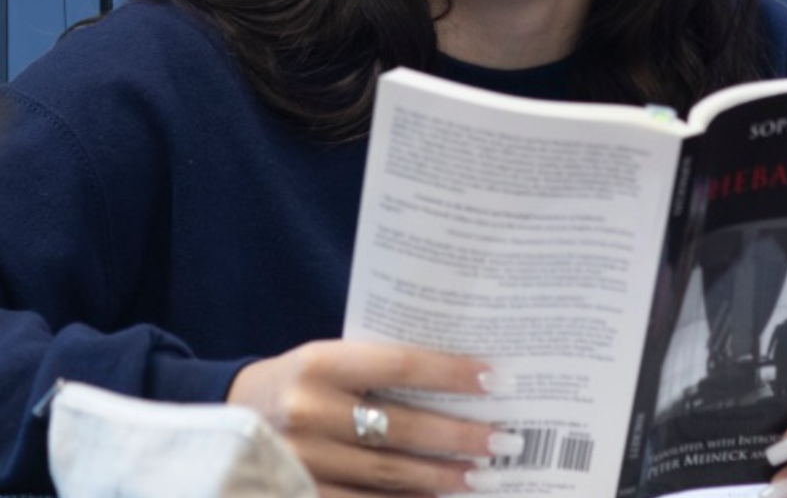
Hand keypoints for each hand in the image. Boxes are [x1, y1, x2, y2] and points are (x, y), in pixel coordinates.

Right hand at [228, 339, 515, 496]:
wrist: (228, 413)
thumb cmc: (298, 378)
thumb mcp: (329, 358)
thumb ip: (377, 368)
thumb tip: (454, 381)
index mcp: (320, 362)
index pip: (399, 365)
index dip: (448, 373)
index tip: (491, 379)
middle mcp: (307, 410)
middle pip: (400, 427)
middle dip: (457, 435)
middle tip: (502, 440)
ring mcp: (300, 459)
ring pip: (386, 474)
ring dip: (439, 476)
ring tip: (479, 475)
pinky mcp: (295, 493)